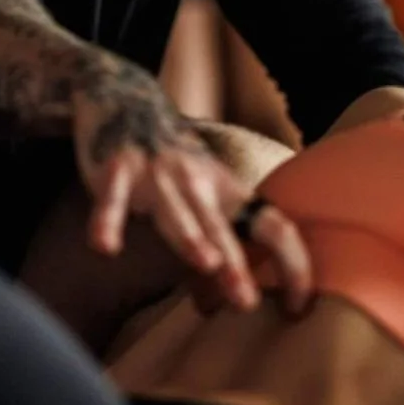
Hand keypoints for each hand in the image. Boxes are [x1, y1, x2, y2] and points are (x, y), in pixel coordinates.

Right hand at [69, 49, 313, 314]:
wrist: (126, 98)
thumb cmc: (171, 163)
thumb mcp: (200, 196)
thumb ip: (208, 246)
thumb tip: (216, 305)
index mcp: (228, 192)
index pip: (273, 227)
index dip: (292, 263)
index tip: (298, 306)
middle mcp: (199, 183)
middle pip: (224, 228)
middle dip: (237, 265)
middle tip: (247, 302)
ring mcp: (158, 174)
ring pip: (177, 213)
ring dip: (192, 238)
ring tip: (207, 263)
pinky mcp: (118, 168)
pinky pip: (113, 199)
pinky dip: (108, 220)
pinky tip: (105, 246)